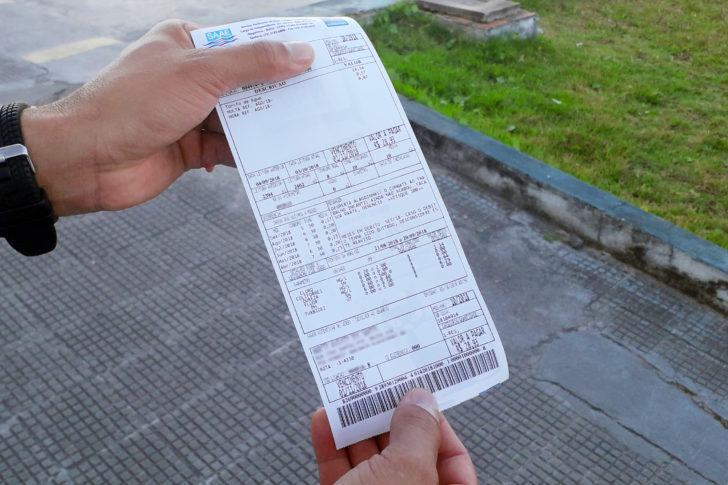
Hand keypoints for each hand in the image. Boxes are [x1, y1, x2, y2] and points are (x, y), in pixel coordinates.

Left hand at [20, 19, 313, 215]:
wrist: (87, 160)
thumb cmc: (133, 104)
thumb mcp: (200, 73)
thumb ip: (253, 63)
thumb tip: (301, 54)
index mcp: (187, 44)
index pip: (244, 43)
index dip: (281, 52)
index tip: (318, 61)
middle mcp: (191, 77)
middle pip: (247, 83)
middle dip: (279, 94)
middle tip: (323, 101)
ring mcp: (191, 114)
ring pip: (241, 119)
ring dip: (267, 127)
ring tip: (309, 132)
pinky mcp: (191, 147)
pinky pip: (229, 148)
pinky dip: (249, 154)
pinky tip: (276, 158)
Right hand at [311, 389, 476, 484]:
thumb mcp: (405, 472)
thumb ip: (416, 433)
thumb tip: (420, 401)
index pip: (453, 459)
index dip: (436, 424)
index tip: (418, 396)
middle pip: (406, 454)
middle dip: (389, 419)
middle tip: (380, 387)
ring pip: (370, 461)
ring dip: (356, 427)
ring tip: (349, 396)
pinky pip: (340, 472)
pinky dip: (331, 446)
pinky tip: (325, 422)